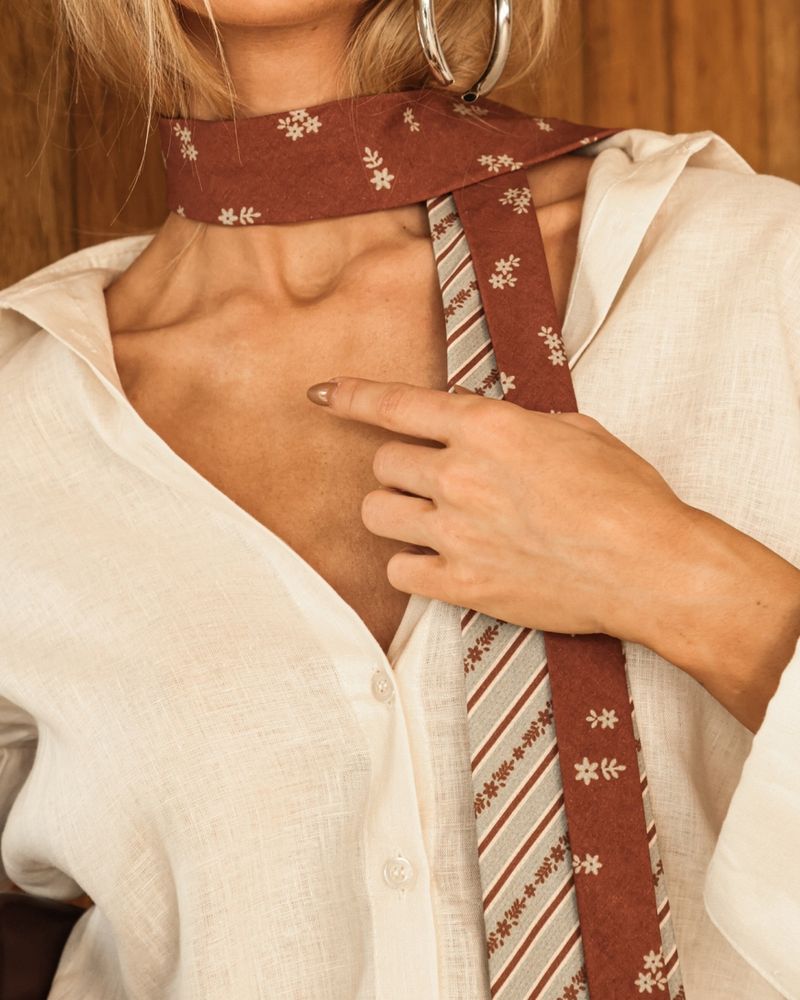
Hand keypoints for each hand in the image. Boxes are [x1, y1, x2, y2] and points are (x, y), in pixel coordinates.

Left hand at [306, 375, 692, 646]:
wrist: (650, 567)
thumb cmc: (626, 496)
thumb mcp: (576, 431)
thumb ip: (517, 425)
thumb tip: (490, 431)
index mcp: (487, 427)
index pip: (395, 405)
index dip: (352, 396)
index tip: (323, 394)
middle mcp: (460, 475)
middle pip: (382, 464)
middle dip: (399, 467)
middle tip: (429, 478)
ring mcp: (456, 532)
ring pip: (377, 513)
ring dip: (395, 511)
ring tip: (426, 518)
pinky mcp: (463, 584)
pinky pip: (399, 571)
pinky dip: (411, 564)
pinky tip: (438, 561)